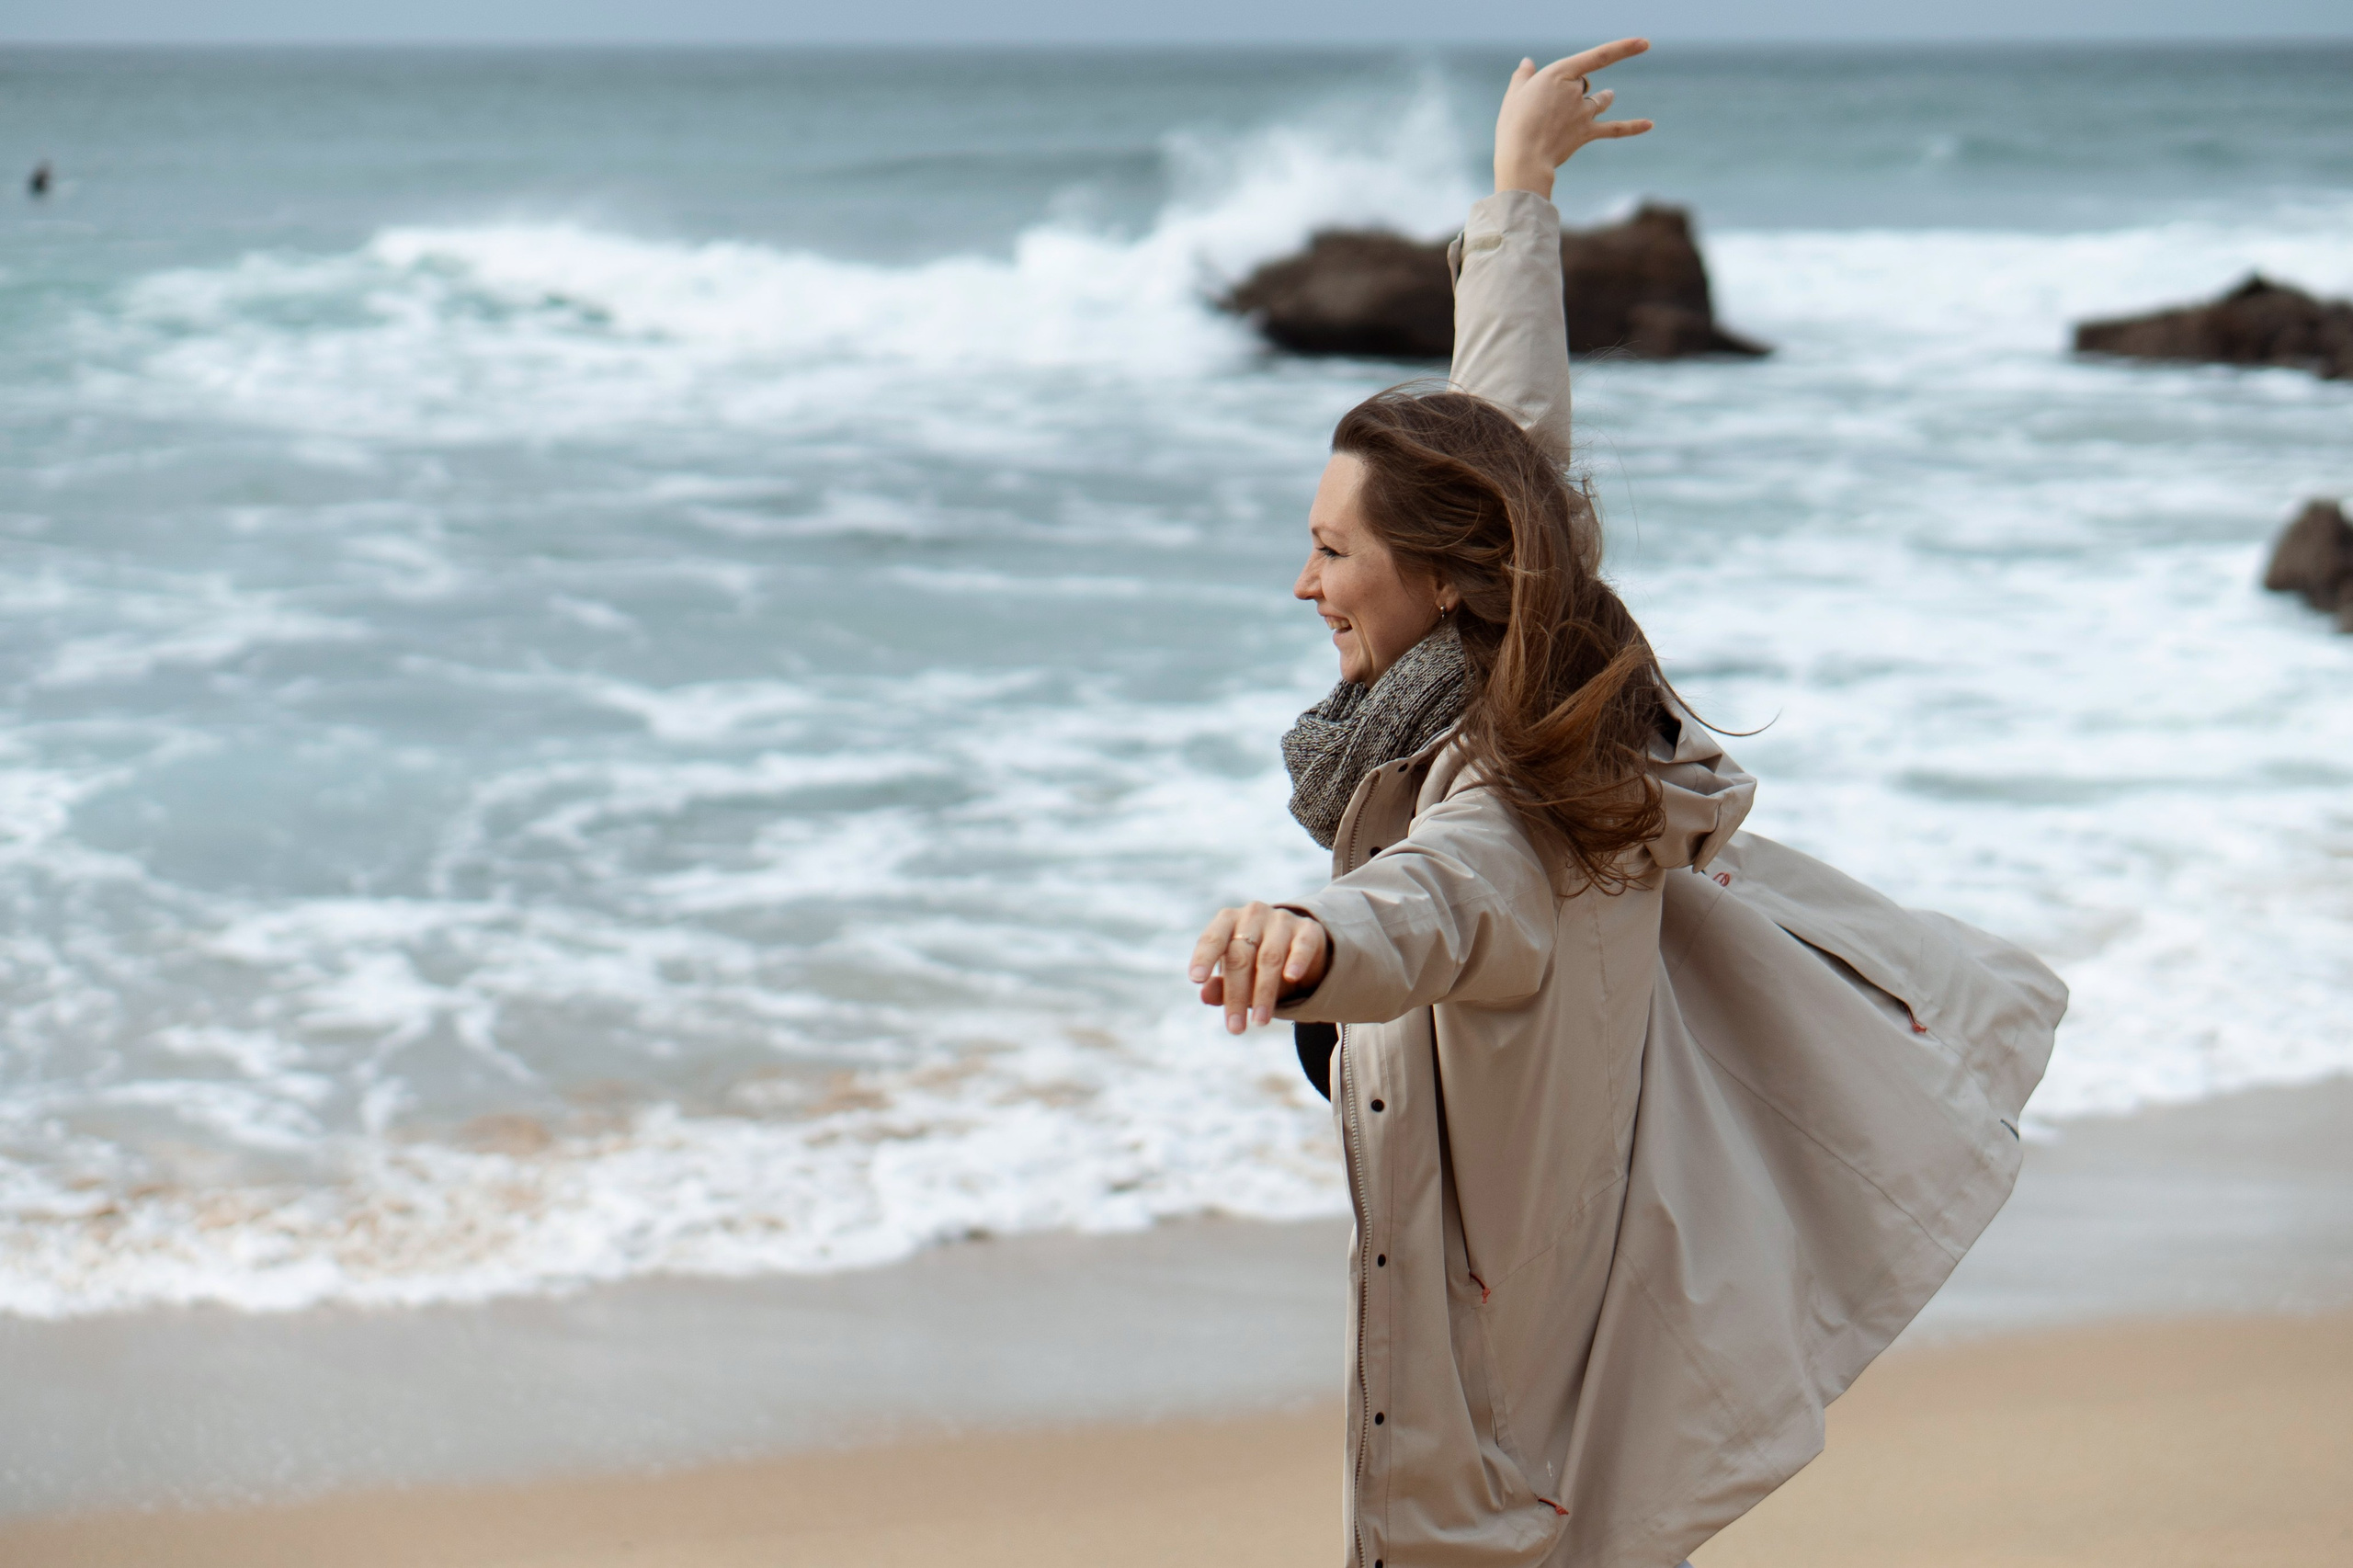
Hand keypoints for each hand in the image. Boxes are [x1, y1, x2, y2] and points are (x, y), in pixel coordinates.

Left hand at [1188, 902, 1328, 1034]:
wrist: (1298, 946)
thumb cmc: (1255, 961)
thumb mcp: (1236, 975)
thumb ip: (1221, 985)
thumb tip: (1205, 995)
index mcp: (1227, 921)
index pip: (1212, 938)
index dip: (1204, 958)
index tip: (1196, 979)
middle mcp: (1252, 916)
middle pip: (1240, 956)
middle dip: (1236, 995)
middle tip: (1235, 1028)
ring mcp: (1281, 921)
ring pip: (1270, 957)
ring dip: (1264, 992)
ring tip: (1260, 1022)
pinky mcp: (1308, 930)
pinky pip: (1302, 946)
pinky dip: (1296, 961)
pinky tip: (1291, 978)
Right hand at [1493, 38, 1653, 199]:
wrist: (1524, 157)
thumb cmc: (1514, 124)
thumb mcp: (1514, 94)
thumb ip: (1523, 76)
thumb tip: (1528, 63)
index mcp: (1559, 74)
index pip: (1598, 57)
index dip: (1624, 49)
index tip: (1644, 44)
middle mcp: (1576, 91)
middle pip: (1584, 83)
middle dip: (1574, 88)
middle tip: (1552, 105)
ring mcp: (1584, 112)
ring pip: (1601, 100)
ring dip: (1604, 97)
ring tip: (1609, 95)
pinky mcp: (1586, 133)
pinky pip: (1614, 129)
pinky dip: (1632, 127)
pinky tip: (1650, 125)